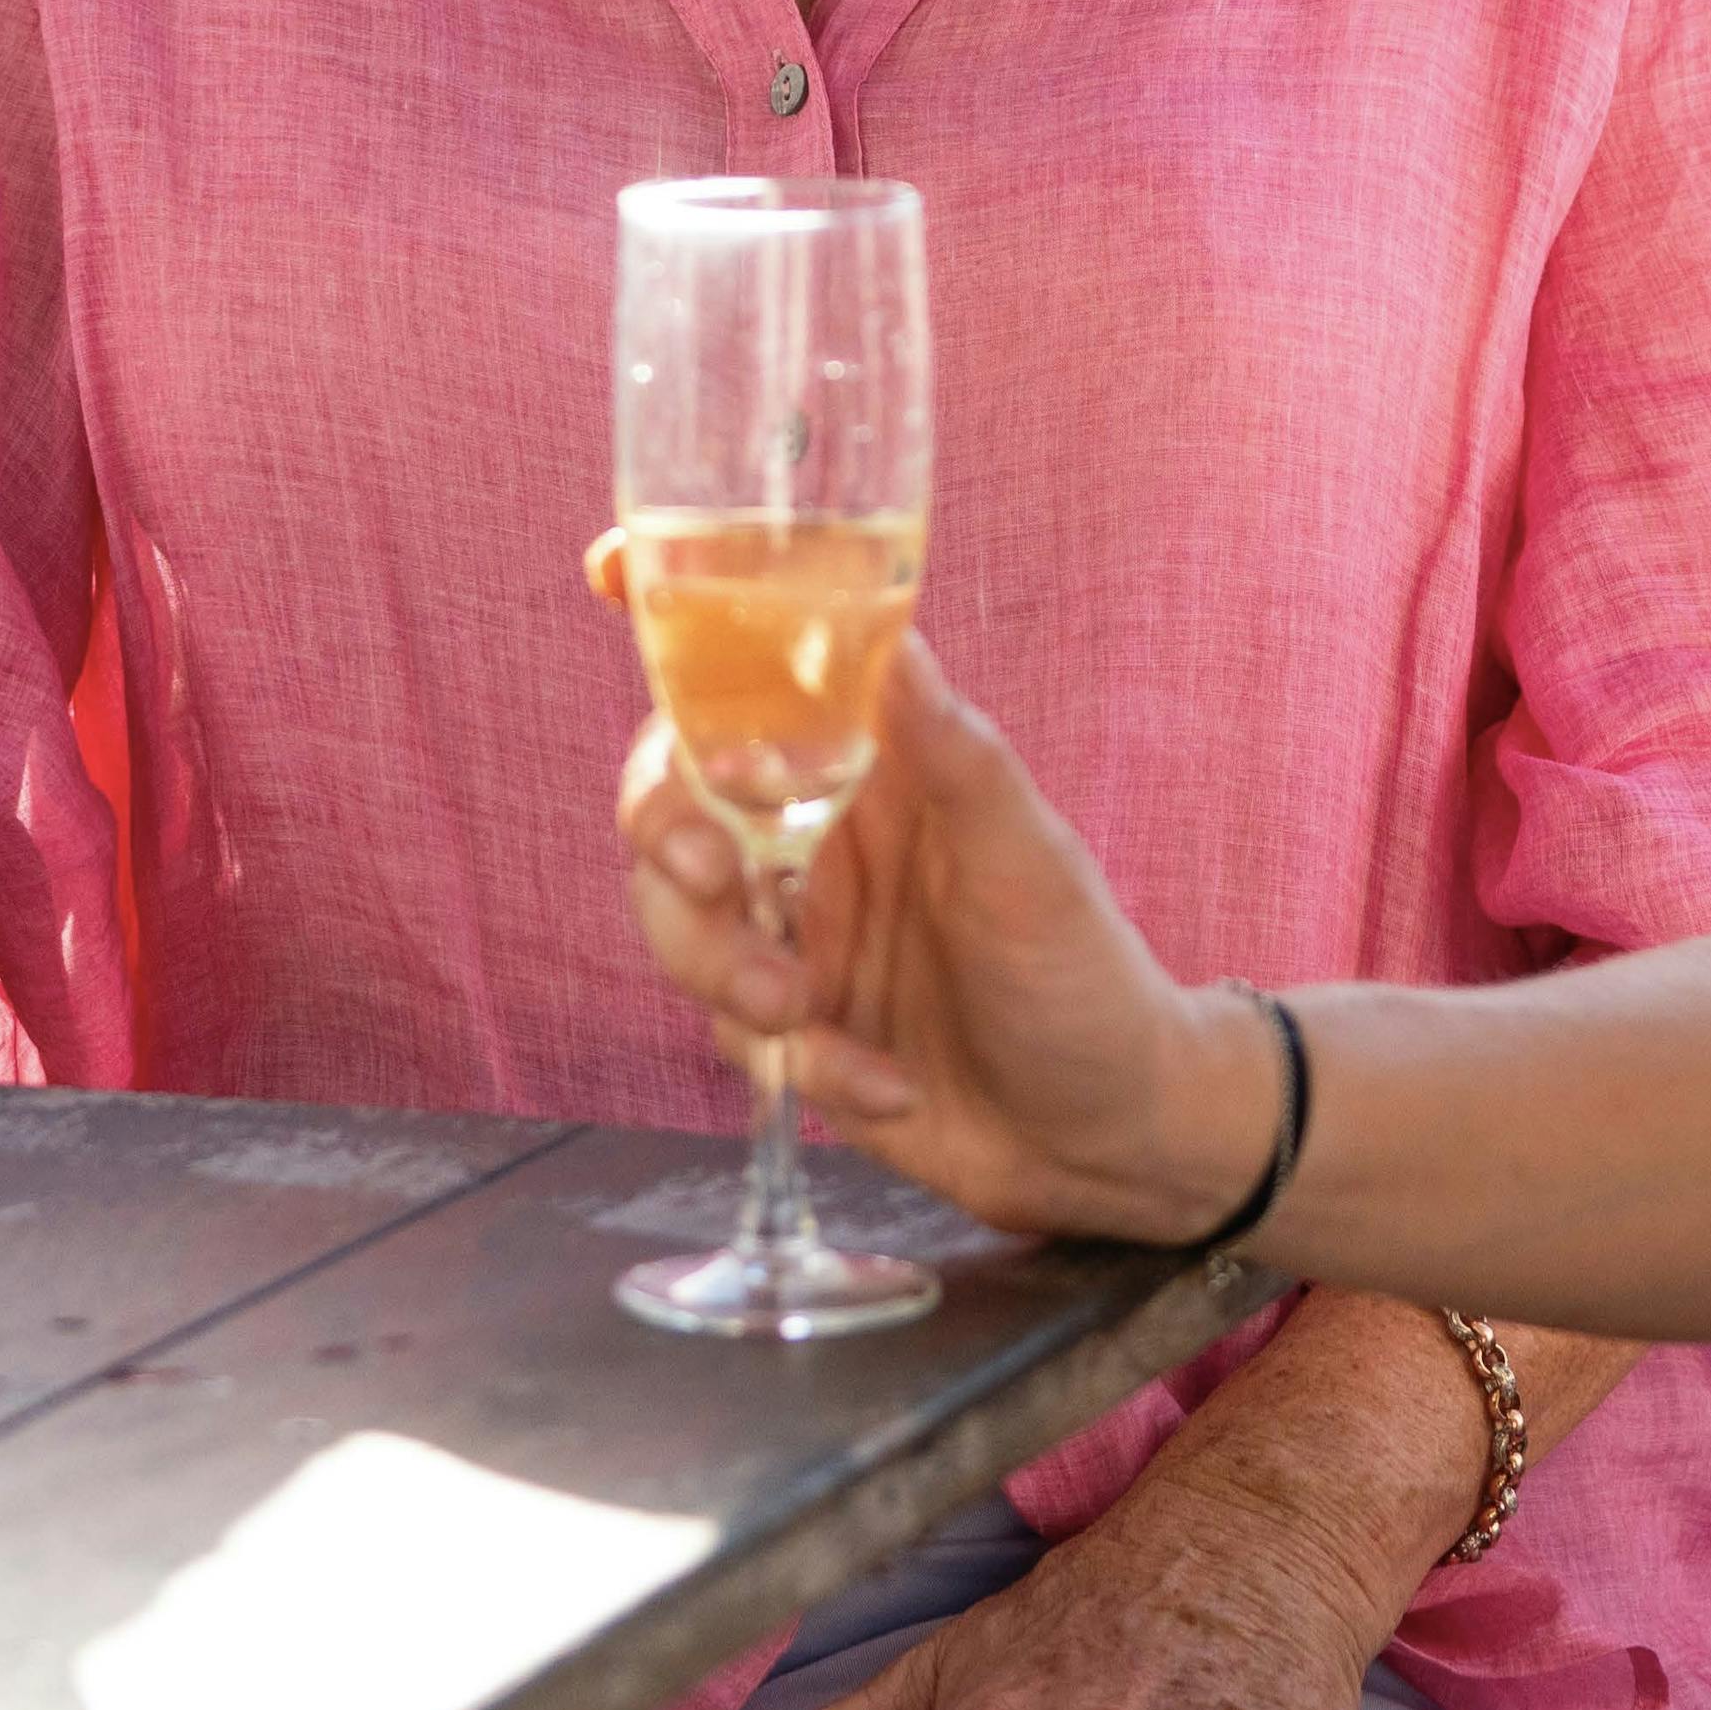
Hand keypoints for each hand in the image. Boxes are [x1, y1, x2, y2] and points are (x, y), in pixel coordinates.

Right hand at [612, 612, 1244, 1242]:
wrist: (1108, 1139)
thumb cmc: (1085, 974)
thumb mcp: (1027, 859)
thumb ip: (954, 756)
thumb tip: (893, 639)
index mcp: (873, 768)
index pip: (756, 675)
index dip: (675, 620)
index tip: (603, 570)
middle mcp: (818, 840)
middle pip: (674, 798)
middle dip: (667, 828)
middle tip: (714, 874)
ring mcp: (797, 937)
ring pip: (678, 921)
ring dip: (721, 965)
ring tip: (804, 1013)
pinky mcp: (791, 1031)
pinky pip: (737, 1039)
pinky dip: (810, 1067)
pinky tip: (891, 1089)